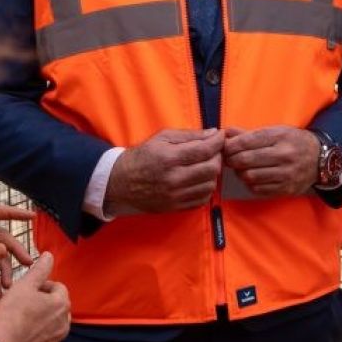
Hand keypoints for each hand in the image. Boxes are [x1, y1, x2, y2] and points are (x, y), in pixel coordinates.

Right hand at [0, 252, 69, 341]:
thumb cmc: (11, 315)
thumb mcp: (24, 285)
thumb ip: (39, 269)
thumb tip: (49, 256)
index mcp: (61, 304)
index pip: (58, 287)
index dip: (42, 285)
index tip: (28, 289)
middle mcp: (63, 325)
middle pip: (56, 308)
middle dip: (43, 303)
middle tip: (23, 303)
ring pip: (50, 326)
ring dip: (39, 321)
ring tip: (20, 319)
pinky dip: (34, 339)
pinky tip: (19, 336)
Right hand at [107, 128, 224, 212]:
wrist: (120, 182)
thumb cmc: (142, 156)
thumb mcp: (162, 138)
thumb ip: (189, 135)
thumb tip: (213, 133)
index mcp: (169, 158)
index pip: (204, 150)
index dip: (217, 141)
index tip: (220, 136)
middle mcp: (173, 179)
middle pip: (211, 169)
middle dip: (217, 157)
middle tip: (213, 151)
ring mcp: (175, 196)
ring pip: (210, 185)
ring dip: (213, 173)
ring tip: (205, 165)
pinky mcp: (175, 207)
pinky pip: (202, 199)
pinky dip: (206, 188)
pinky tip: (199, 179)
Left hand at [221, 126, 318, 197]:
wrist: (320, 160)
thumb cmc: (294, 142)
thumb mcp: (276, 131)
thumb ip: (250, 133)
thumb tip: (226, 132)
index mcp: (280, 137)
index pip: (248, 141)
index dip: (231, 145)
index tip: (224, 147)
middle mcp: (284, 155)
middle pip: (246, 160)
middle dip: (232, 160)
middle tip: (229, 159)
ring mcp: (285, 174)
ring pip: (250, 176)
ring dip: (241, 173)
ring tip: (241, 168)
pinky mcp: (285, 189)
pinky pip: (258, 189)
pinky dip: (250, 184)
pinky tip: (252, 178)